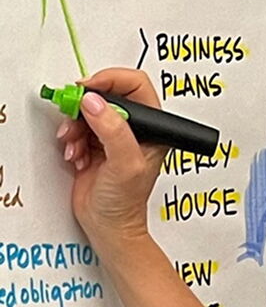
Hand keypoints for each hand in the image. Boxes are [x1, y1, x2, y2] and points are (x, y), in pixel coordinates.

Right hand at [57, 68, 167, 251]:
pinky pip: (78, 128)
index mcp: (152, 126)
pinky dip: (71, 138)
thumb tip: (95, 102)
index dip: (111, 80)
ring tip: (75, 146)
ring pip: (89, 111)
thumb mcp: (126, 163)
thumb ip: (113, 129)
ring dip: (76, 126)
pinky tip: (76, 155)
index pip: (136, 86)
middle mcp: (134, 127)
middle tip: (73, 113)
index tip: (89, 88)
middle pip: (108, 95)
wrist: (107, 226)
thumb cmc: (127, 200)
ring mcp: (113, 135)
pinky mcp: (95, 145)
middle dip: (86, 105)